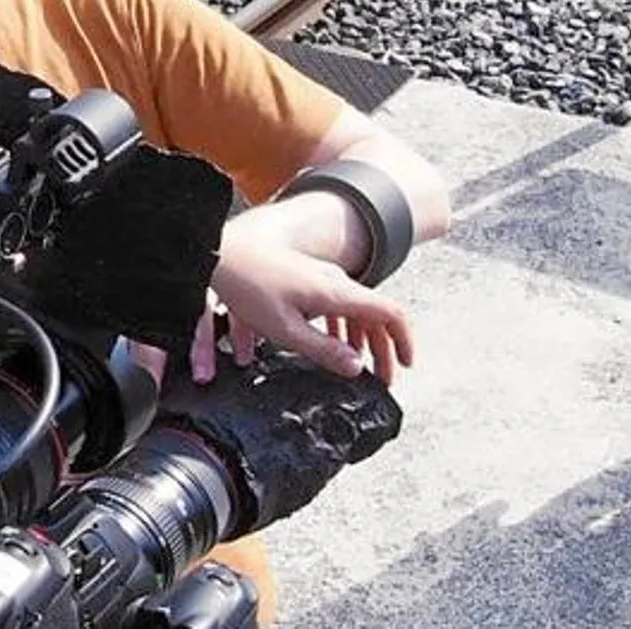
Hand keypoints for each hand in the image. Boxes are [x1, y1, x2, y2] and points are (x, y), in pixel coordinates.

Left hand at [192, 217, 413, 384]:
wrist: (224, 251)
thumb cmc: (249, 286)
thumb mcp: (285, 330)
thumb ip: (323, 350)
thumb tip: (356, 366)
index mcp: (337, 292)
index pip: (390, 313)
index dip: (404, 341)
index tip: (406, 365)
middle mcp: (336, 281)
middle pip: (376, 315)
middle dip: (385, 348)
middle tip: (383, 378)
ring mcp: (323, 276)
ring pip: (357, 308)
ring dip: (364, 338)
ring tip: (360, 366)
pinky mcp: (308, 277)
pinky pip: (338, 302)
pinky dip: (344, 326)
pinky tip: (334, 342)